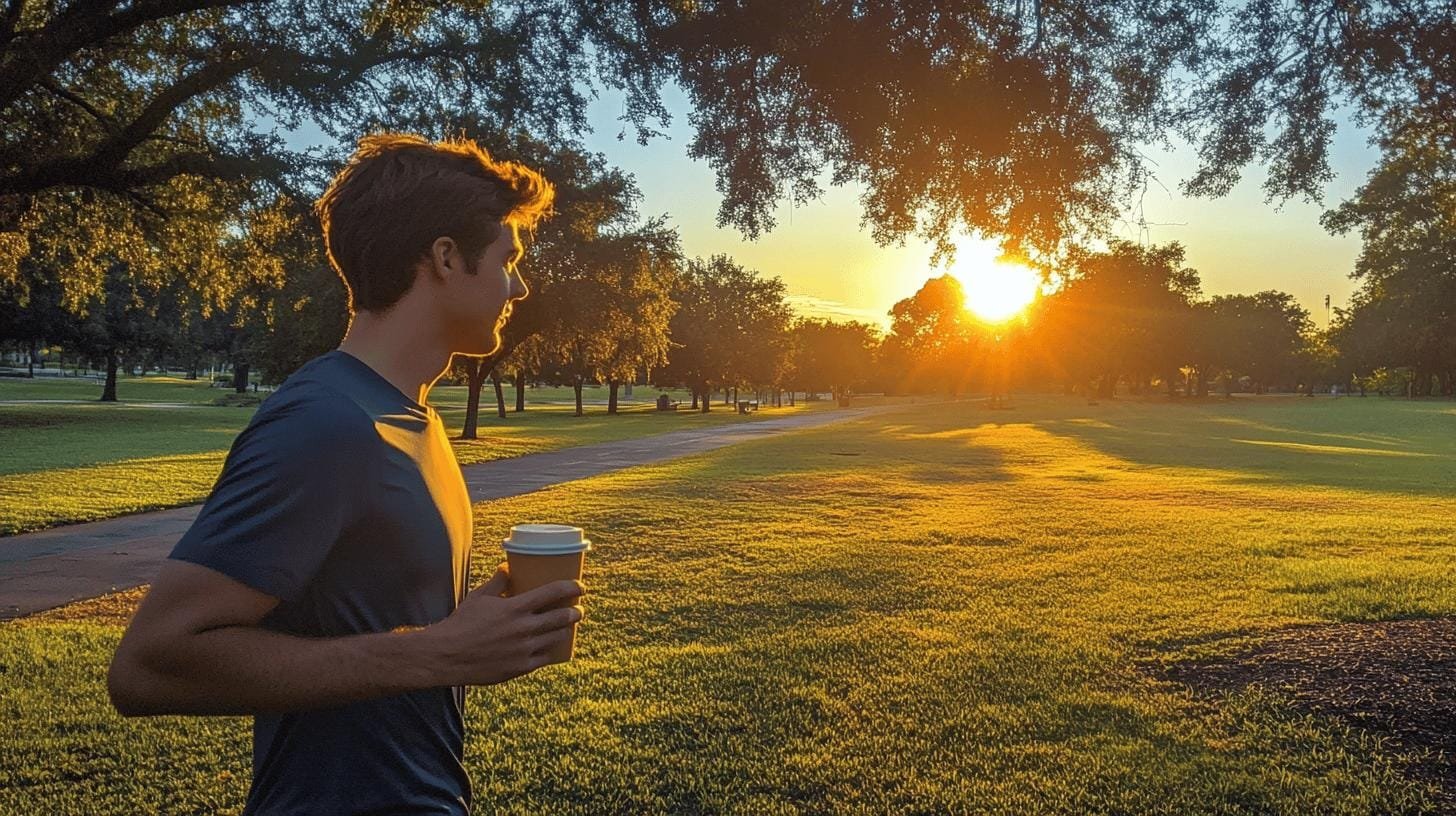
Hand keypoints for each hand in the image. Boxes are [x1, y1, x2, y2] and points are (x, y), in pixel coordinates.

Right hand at [428, 563, 584, 686]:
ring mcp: (524, 649)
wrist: (447, 656)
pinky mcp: (521, 667)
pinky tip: (553, 647)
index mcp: (516, 608)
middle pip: (562, 617)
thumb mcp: (479, 598)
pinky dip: (551, 650)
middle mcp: (524, 628)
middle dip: (575, 612)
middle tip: (577, 609)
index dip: (572, 587)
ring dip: (566, 631)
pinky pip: (545, 658)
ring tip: (566, 627)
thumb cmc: (461, 624)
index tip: (581, 587)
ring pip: (557, 638)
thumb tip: (507, 567)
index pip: (553, 592)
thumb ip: (497, 582)